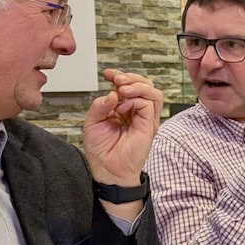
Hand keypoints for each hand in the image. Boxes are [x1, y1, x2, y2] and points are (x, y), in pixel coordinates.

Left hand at [83, 69, 161, 185]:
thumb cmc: (101, 150)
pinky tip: (122, 105)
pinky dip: (136, 98)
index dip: (120, 76)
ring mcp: (145, 119)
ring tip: (122, 89)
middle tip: (116, 80)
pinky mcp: (150, 126)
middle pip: (144, 85)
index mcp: (124, 109)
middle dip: (130, 77)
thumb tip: (112, 92)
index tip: (108, 74)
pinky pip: (150, 104)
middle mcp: (137, 112)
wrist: (107, 169)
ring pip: (152, 92)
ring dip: (137, 85)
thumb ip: (101, 105)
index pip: (129, 87)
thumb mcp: (93, 121)